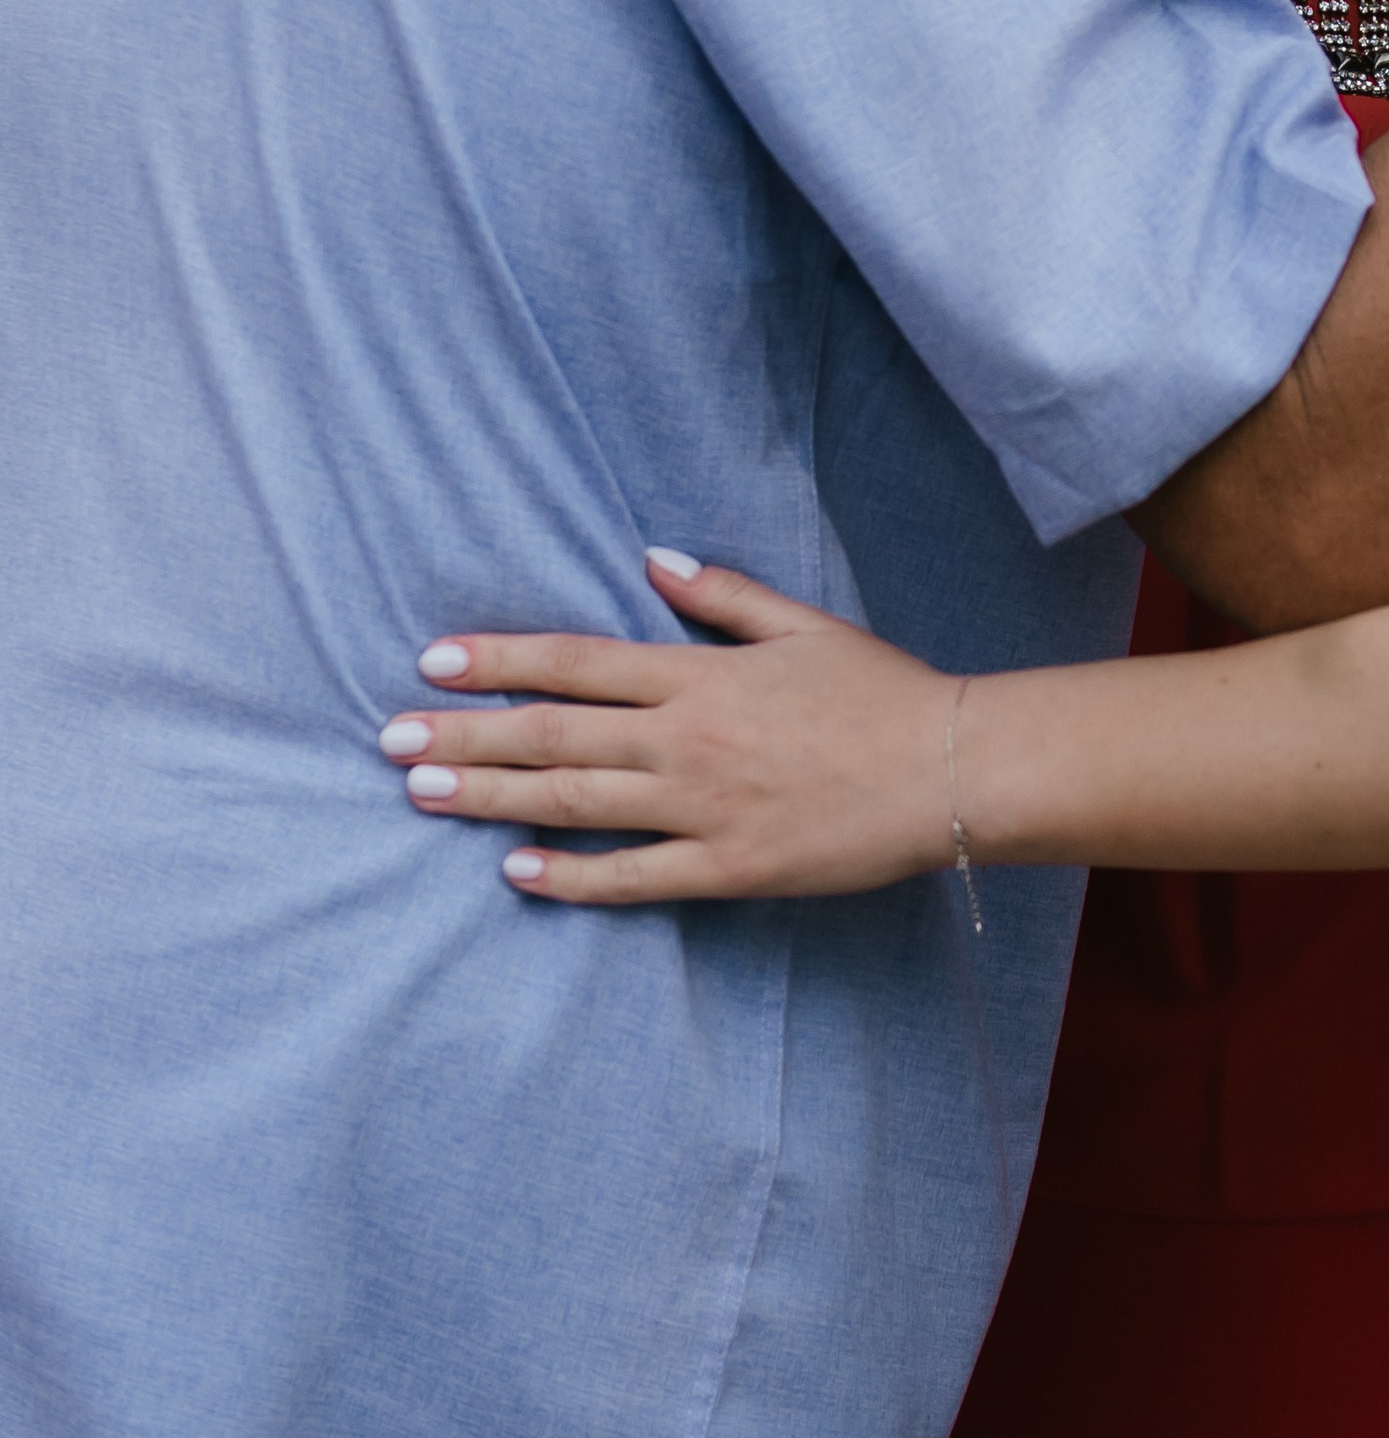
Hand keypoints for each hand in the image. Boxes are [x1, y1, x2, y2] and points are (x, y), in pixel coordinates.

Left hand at [376, 554, 953, 900]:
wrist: (950, 770)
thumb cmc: (881, 692)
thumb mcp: (804, 623)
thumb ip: (721, 594)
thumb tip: (650, 560)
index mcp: (702, 675)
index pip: (576, 662)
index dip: (499, 661)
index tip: (434, 663)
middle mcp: (688, 739)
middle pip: (554, 736)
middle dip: (466, 738)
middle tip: (390, 743)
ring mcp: (703, 809)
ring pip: (575, 804)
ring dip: (492, 800)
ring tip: (424, 795)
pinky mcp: (728, 870)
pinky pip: (633, 877)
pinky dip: (571, 876)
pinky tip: (516, 872)